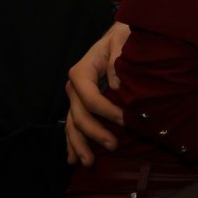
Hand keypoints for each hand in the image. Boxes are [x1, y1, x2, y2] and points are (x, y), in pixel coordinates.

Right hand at [65, 22, 130, 165]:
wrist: (118, 35)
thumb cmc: (122, 36)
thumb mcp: (122, 39)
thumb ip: (118, 58)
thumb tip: (117, 86)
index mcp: (82, 71)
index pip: (90, 98)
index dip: (106, 112)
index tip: (125, 120)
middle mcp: (74, 86)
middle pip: (79, 115)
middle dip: (95, 133)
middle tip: (114, 145)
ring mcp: (75, 97)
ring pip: (72, 125)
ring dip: (79, 145)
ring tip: (89, 162)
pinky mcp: (80, 103)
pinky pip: (73, 125)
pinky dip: (72, 142)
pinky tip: (73, 159)